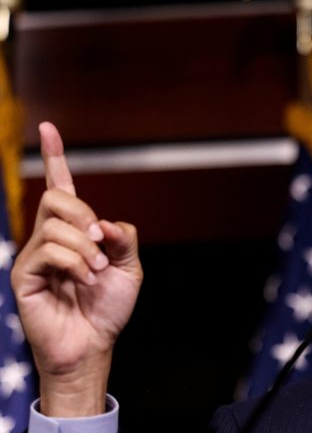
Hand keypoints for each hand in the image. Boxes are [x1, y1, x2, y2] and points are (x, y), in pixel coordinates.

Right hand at [10, 122, 142, 416]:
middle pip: (57, 199)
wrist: (95, 342)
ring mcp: (34, 255)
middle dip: (86, 216)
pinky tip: (84, 278)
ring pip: (57, 225)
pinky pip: (49, 250)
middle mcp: (50, 237)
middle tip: (102, 243)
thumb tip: (105, 221)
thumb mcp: (130, 267)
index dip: (56, 157)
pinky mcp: (24, 275)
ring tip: (96, 272)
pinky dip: (75, 262)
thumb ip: (124, 237)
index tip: (49, 127)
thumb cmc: (108, 306)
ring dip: (87, 247)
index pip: (60, 187)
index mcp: (75, 231)